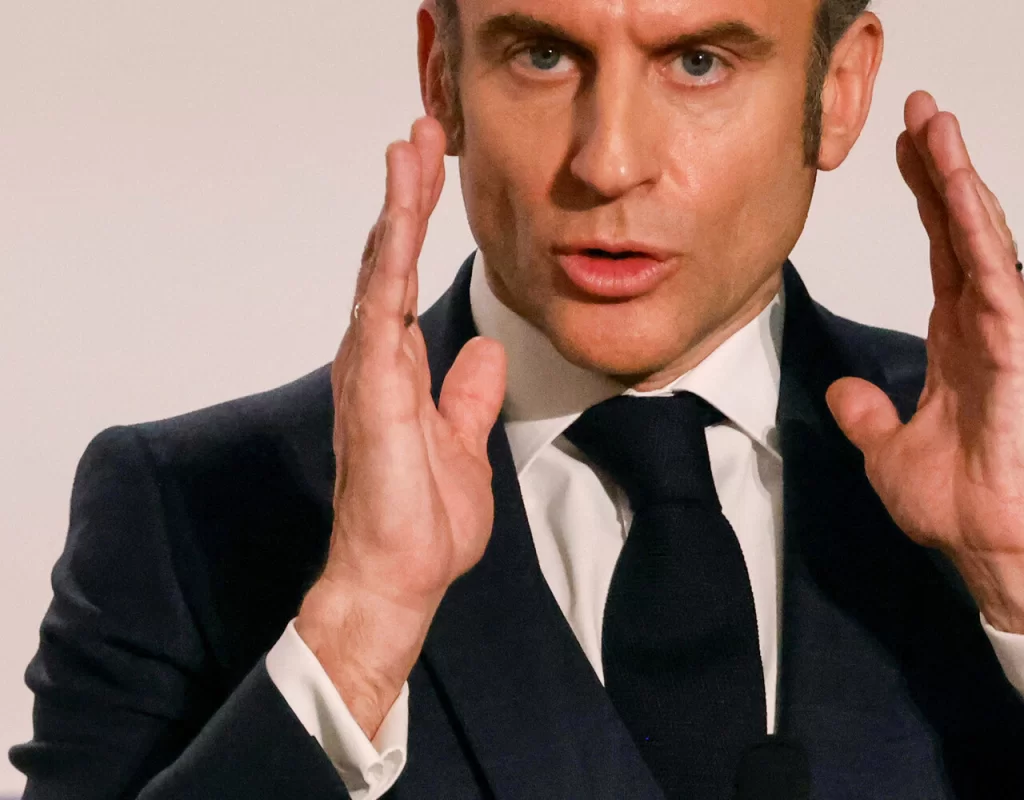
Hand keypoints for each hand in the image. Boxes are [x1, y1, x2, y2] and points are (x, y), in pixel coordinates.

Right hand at [296, 118, 506, 736]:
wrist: (401, 575)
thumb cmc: (423, 521)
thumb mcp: (464, 442)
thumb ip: (468, 394)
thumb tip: (484, 351)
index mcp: (400, 368)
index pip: (405, 279)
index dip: (417, 225)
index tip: (432, 173)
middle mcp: (377, 359)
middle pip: (386, 257)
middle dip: (405, 194)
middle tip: (420, 133)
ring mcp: (369, 370)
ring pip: (379, 269)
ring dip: (395, 207)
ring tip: (407, 148)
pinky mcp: (371, 389)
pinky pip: (378, 309)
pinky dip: (387, 258)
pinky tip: (396, 216)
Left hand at [825, 91, 1023, 644]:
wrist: (991, 544)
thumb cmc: (958, 503)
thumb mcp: (888, 449)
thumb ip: (868, 413)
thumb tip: (842, 393)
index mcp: (956, 341)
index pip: (938, 253)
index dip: (922, 201)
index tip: (905, 152)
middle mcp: (983, 326)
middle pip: (959, 231)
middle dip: (940, 170)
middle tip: (921, 112)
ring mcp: (1004, 334)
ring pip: (980, 239)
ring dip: (958, 181)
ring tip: (938, 126)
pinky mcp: (1017, 350)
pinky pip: (995, 276)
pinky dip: (977, 230)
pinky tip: (960, 189)